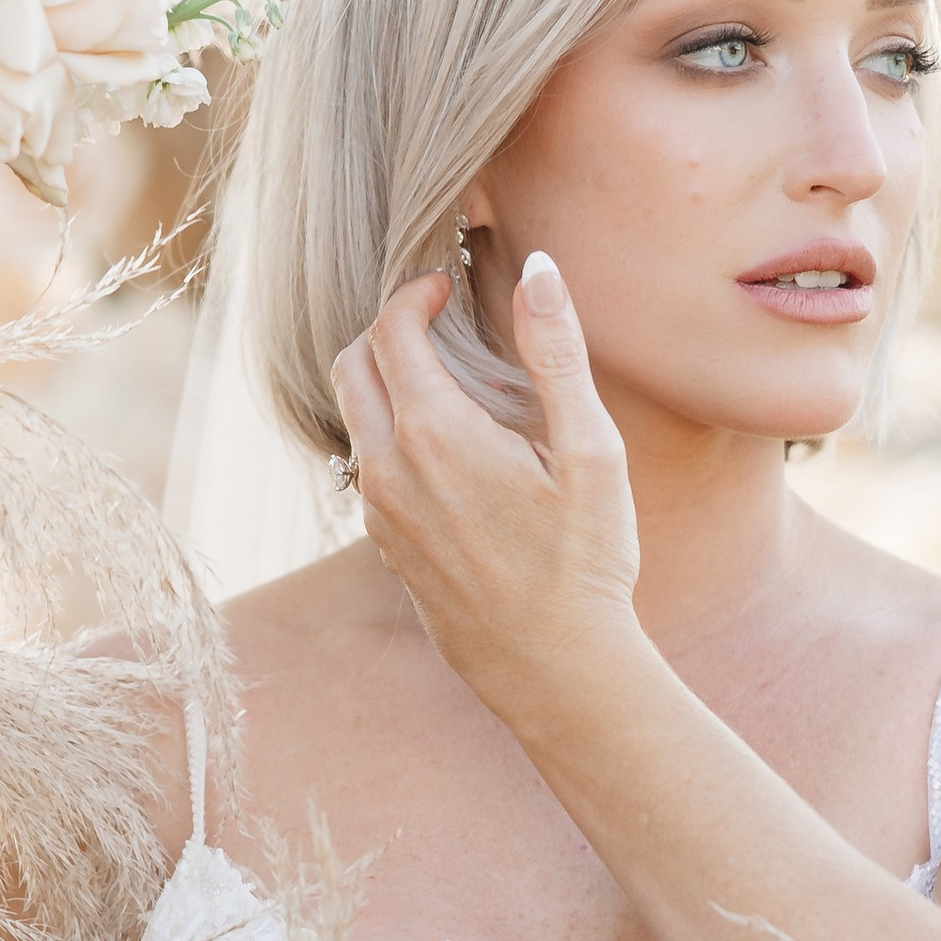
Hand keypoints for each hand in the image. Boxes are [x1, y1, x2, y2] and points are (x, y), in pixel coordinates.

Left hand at [330, 255, 640, 722]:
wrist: (555, 670)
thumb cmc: (585, 561)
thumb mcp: (589, 451)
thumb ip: (557, 353)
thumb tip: (538, 270)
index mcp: (433, 433)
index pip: (389, 331)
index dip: (414, 295)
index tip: (445, 286)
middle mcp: (388, 470)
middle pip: (350, 366)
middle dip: (386, 331)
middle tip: (436, 322)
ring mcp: (379, 514)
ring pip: (354, 420)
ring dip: (384, 383)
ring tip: (446, 381)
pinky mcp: (385, 549)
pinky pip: (368, 470)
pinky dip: (390, 435)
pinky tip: (446, 450)